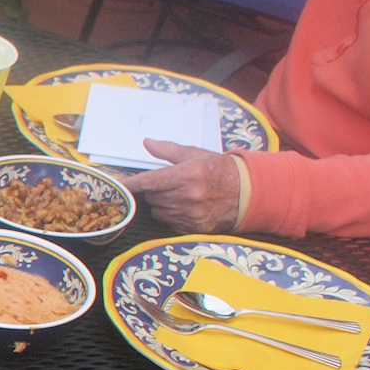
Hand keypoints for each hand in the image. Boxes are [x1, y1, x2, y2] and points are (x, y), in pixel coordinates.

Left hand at [121, 140, 241, 231]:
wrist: (249, 192)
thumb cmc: (220, 170)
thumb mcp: (196, 155)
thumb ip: (168, 150)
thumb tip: (147, 142)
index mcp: (188, 174)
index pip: (150, 181)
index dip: (132, 184)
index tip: (120, 185)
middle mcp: (189, 195)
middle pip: (152, 196)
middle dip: (155, 190)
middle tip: (170, 184)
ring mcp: (193, 214)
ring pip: (159, 210)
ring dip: (163, 203)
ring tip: (180, 195)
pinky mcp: (195, 227)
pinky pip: (169, 222)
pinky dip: (172, 215)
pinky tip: (186, 207)